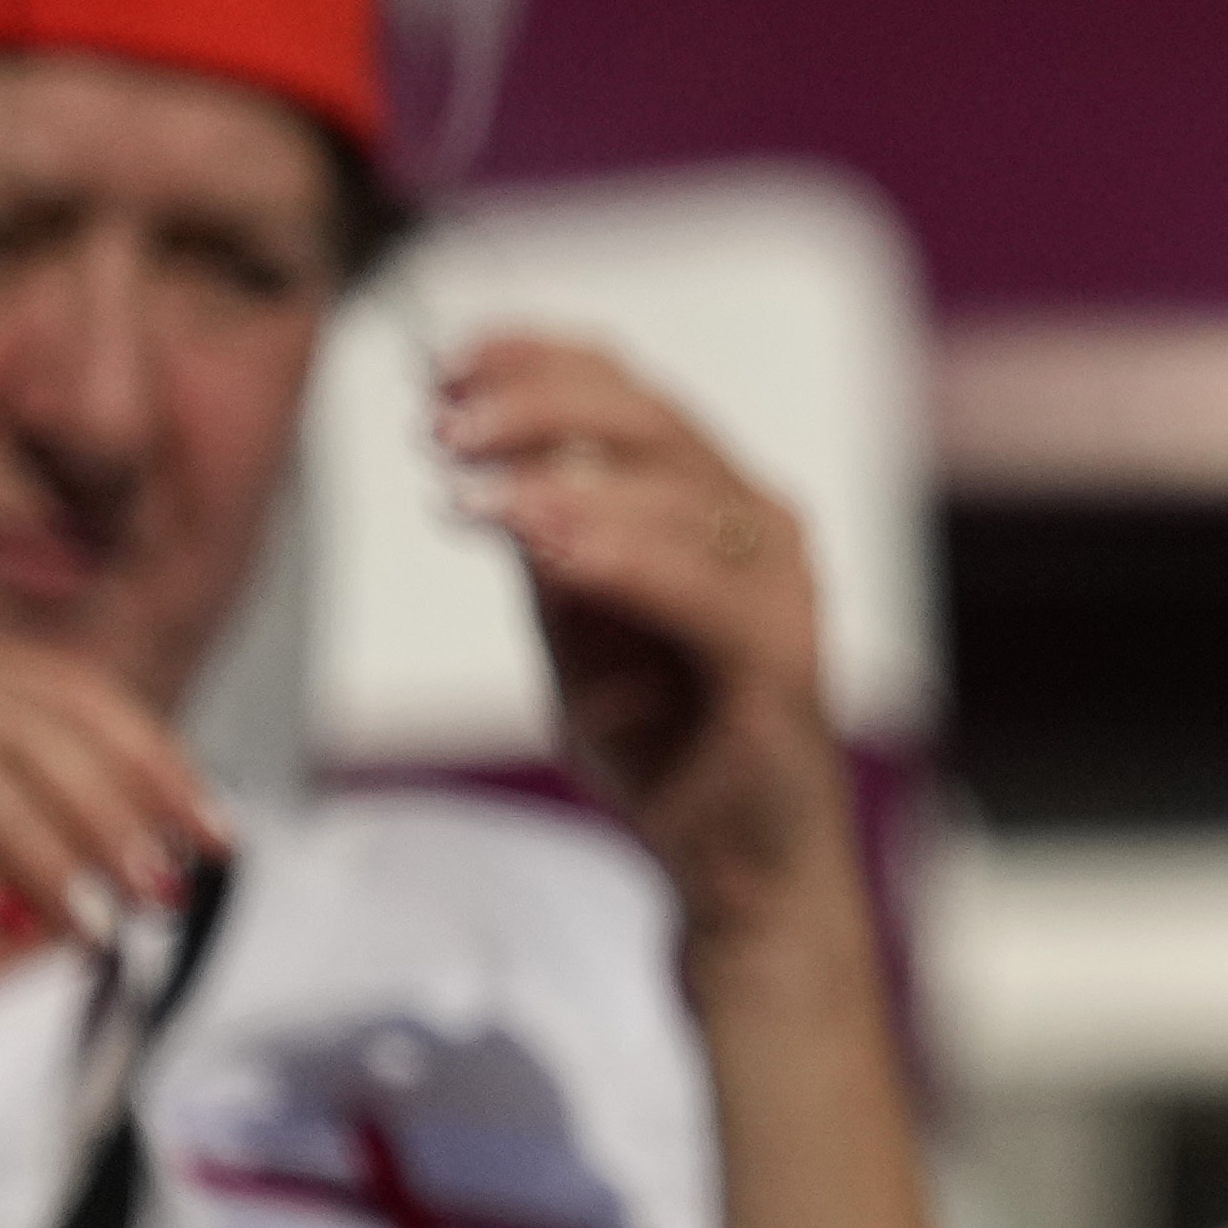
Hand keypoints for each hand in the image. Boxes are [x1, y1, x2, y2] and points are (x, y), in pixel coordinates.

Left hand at [437, 340, 852, 972]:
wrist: (734, 865)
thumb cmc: (666, 745)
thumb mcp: (576, 633)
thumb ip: (551, 553)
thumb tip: (489, 469)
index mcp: (712, 504)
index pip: (632, 395)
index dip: (540, 363)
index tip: (444, 366)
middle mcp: (760, 526)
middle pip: (654, 421)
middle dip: (539, 408)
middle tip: (444, 429)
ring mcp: (783, 587)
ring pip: (678, 494)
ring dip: (564, 480)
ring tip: (473, 494)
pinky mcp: (783, 657)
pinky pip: (703, 589)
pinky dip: (622, 556)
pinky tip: (544, 546)